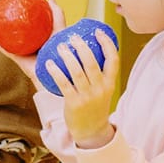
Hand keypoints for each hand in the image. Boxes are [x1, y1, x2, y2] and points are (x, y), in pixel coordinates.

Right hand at [3, 0, 66, 90]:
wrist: (55, 73)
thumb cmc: (60, 53)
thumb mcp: (60, 30)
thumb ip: (57, 16)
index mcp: (39, 38)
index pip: (30, 25)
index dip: (24, 15)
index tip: (19, 3)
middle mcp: (29, 44)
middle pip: (17, 31)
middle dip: (10, 22)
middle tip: (5, 8)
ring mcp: (22, 51)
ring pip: (8, 39)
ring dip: (0, 30)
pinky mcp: (16, 57)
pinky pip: (4, 47)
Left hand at [41, 27, 120, 148]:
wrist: (91, 131)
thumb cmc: (94, 106)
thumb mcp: (103, 89)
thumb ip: (98, 73)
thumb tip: (87, 50)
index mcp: (110, 83)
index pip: (113, 60)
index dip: (107, 44)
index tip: (98, 31)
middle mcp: (101, 88)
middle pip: (93, 63)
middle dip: (83, 47)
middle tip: (73, 36)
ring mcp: (88, 96)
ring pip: (78, 72)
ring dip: (68, 56)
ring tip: (60, 46)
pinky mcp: (74, 103)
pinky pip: (64, 84)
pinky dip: (56, 72)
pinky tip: (49, 64)